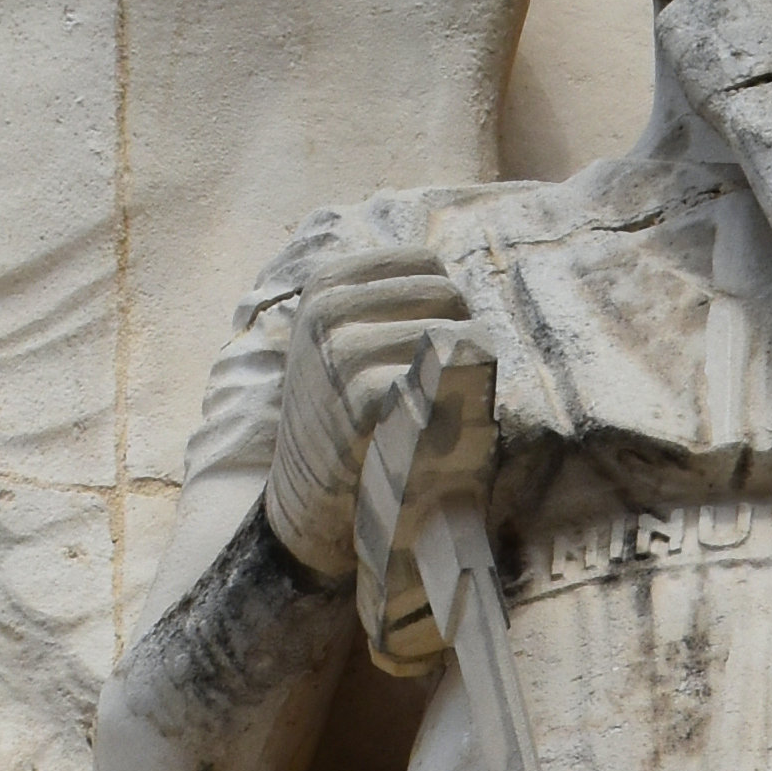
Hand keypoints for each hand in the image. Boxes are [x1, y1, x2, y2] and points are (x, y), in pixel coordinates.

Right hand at [262, 254, 469, 583]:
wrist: (308, 504)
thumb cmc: (346, 422)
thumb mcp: (350, 344)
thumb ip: (391, 309)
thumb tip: (463, 296)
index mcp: (328, 283)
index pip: (428, 266)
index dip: (444, 310)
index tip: (428, 354)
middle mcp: (330, 308)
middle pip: (448, 296)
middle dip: (456, 342)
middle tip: (434, 391)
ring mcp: (342, 351)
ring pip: (452, 338)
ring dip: (458, 380)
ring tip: (428, 416)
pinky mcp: (362, 398)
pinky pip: (439, 381)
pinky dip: (448, 409)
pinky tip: (425, 434)